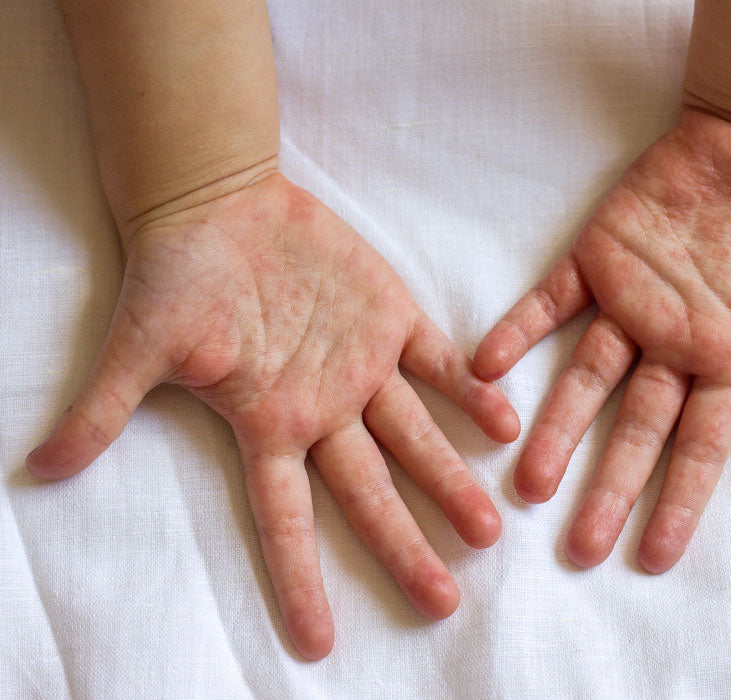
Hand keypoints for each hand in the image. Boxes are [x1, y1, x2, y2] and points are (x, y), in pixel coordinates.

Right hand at [26, 173, 519, 659]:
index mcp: (268, 424)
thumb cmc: (177, 276)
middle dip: (404, 544)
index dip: (299, 579)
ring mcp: (363, 366)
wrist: (220, 202)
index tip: (317, 643)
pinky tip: (504, 424)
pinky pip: (439, 364)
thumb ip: (104, 408)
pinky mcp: (392, 319)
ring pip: (415, 437)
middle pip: (369, 493)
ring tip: (489, 530)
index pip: (285, 519)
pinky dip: (470, 393)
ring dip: (450, 478)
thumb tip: (41, 468)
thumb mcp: (139, 347)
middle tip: (445, 600)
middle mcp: (323, 408)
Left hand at [474, 109, 730, 572]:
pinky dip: (519, 327)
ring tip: (525, 481)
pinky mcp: (596, 258)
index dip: (680, 500)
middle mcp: (672, 342)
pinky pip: (551, 300)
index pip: (703, 443)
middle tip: (575, 546)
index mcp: (729, 355)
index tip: (652, 557)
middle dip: (608, 484)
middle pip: (636, 427)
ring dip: (555, 423)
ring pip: (585, 376)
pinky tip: (483, 365)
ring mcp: (630, 304)